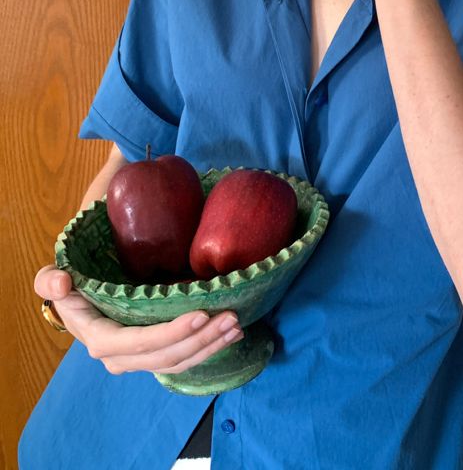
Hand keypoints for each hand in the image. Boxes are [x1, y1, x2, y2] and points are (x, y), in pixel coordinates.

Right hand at [35, 264, 242, 375]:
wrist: (79, 296)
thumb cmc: (71, 283)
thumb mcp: (53, 277)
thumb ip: (50, 280)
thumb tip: (61, 281)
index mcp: (99, 338)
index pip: (138, 343)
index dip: (171, 334)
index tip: (200, 314)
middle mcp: (120, 357)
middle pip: (166, 356)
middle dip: (201, 340)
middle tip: (231, 317)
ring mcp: (139, 359)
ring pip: (179, 362)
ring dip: (211, 346)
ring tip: (236, 325)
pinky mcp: (155, 354)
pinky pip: (184, 358)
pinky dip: (209, 347)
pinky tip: (231, 333)